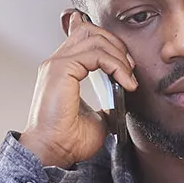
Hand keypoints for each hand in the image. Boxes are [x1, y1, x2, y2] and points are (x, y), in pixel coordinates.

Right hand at [20, 11, 136, 167]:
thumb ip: (107, 100)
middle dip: (116, 44)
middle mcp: (57, 61)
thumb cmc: (69, 138)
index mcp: (63, 68)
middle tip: (130, 68)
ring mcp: (57, 63)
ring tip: (129, 77)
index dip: (109, 42)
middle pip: (90, 30)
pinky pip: (95, 54)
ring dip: (119, 55)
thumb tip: (121, 96)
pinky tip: (125, 82)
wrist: (53, 152)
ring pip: (94, 37)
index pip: (84, 35)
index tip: (125, 65)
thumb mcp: (98, 115)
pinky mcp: (61, 69)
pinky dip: (115, 65)